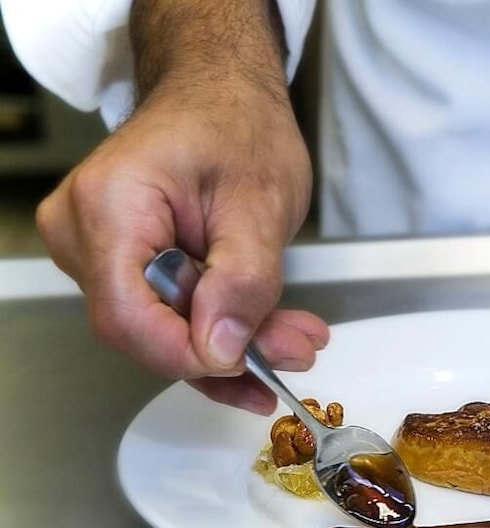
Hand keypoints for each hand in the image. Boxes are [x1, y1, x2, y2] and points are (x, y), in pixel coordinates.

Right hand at [35, 0, 328, 414]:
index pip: (128, 315)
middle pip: (145, 328)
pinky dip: (222, 329)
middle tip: (301, 348)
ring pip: (161, 330)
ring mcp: (95, 251)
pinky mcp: (120, 264)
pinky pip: (166, 316)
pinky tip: (273, 334)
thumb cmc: (238, 127)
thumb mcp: (261, 203)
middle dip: (228, 350)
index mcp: (109, 205)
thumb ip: (243, 280)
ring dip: (235, 344)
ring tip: (299, 337)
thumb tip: (221, 351)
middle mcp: (83, 232)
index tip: (254, 366)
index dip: (189, 354)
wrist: (222, 94)